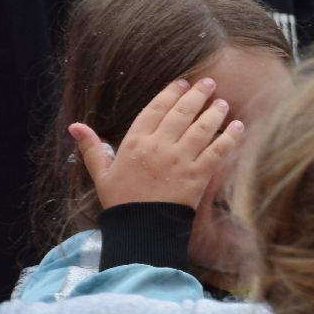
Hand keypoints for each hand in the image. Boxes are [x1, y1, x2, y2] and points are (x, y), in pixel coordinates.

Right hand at [70, 78, 243, 209]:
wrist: (140, 230)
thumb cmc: (121, 202)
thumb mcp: (101, 173)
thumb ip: (92, 147)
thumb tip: (75, 126)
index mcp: (135, 143)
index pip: (155, 109)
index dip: (170, 93)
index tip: (182, 83)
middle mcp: (159, 147)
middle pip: (181, 113)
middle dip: (197, 95)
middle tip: (209, 83)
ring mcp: (180, 160)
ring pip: (201, 128)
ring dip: (214, 113)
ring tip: (222, 103)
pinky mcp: (198, 176)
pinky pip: (217, 151)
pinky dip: (230, 138)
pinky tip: (238, 126)